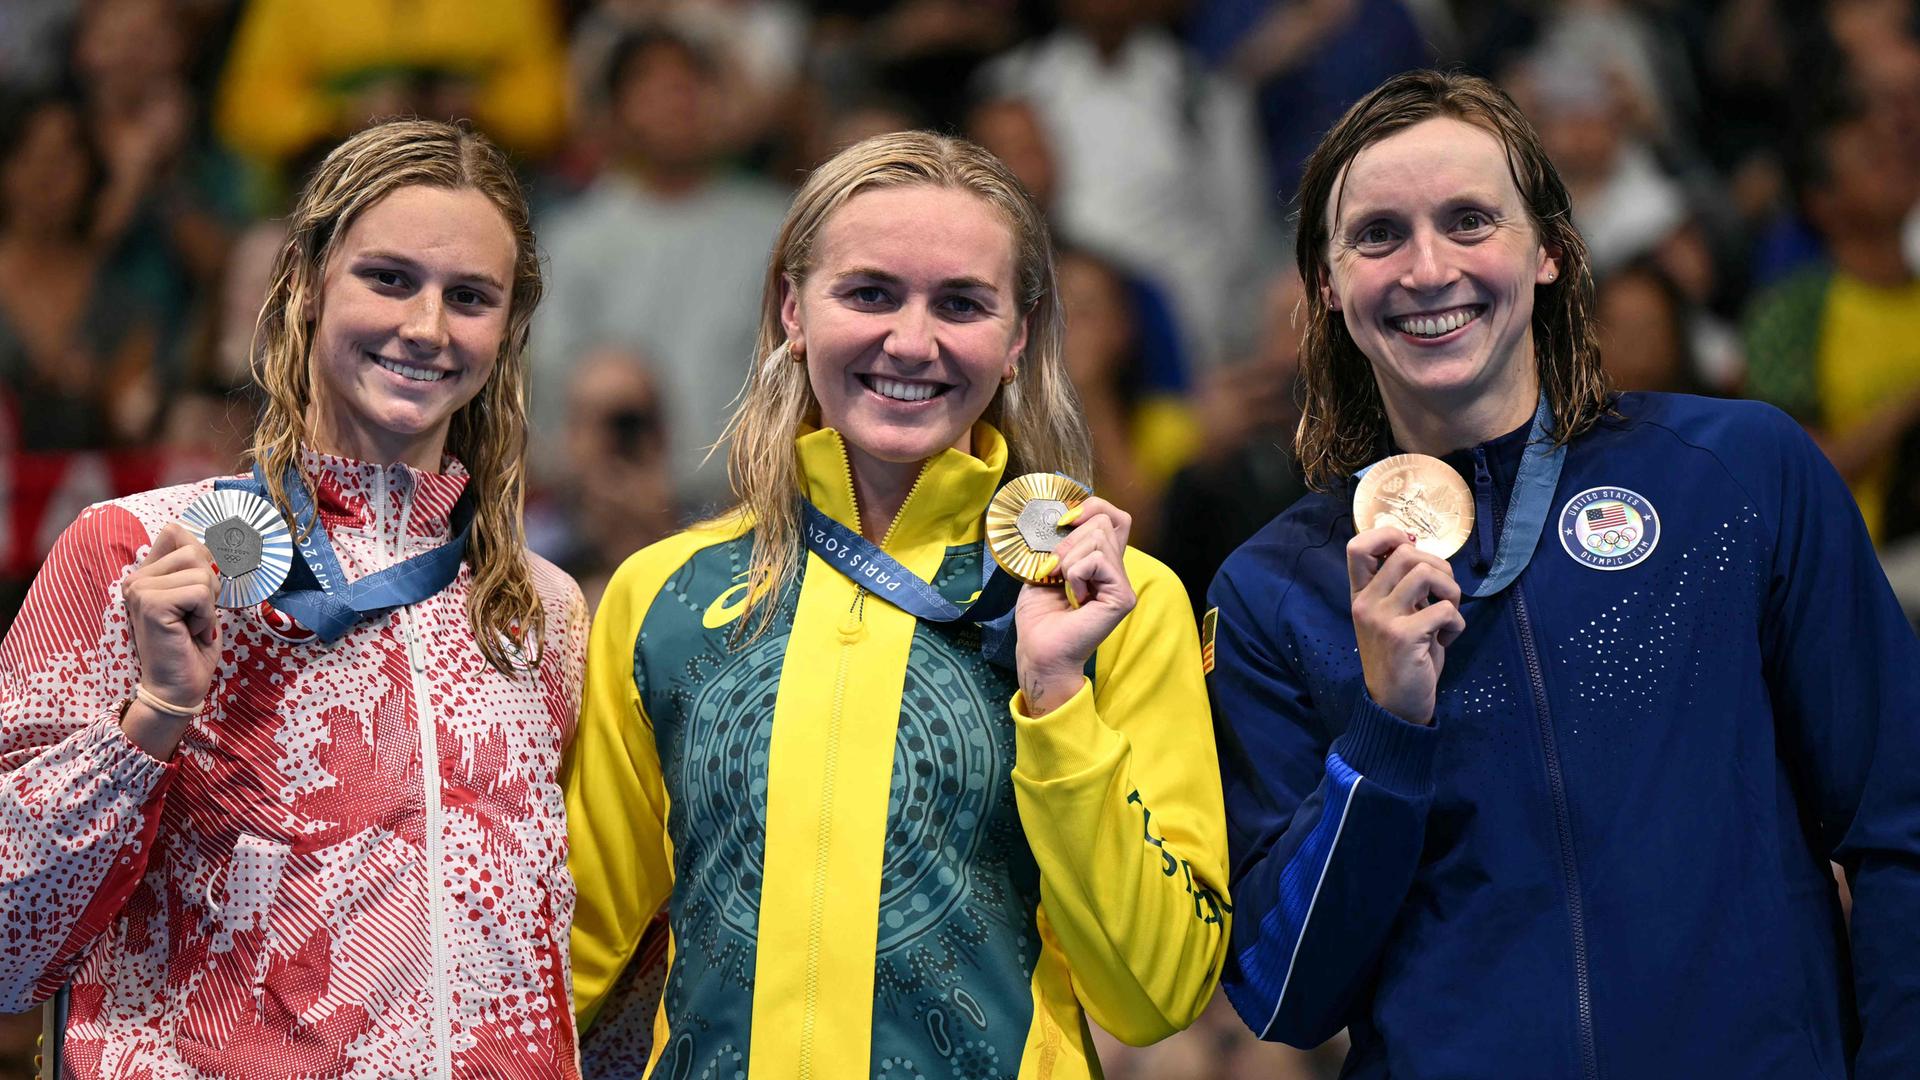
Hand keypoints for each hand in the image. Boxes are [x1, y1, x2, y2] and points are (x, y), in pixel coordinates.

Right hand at [121, 524, 220, 755]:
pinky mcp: (150, 603)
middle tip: (197, 616)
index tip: (202, 592)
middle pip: (195, 550)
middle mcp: (136, 578)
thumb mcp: (199, 600)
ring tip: (192, 625)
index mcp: (145, 574)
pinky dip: (205, 615)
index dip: (203, 556)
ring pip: (201, 570)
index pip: (176, 533)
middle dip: (211, 586)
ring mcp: (139, 590)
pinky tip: (189, 632)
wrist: (179, 688)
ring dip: (208, 603)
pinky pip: (200, 592)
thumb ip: (196, 568)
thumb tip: (207, 537)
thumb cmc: (191, 647)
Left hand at [1013, 497, 1136, 715]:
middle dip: (1069, 541)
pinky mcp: (1123, 596)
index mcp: (1101, 561)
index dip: (1091, 507)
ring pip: (1098, 538)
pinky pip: (1097, 560)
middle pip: (1102, 521)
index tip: (1063, 523)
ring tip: (1065, 587)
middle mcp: (1116, 570)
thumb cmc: (1039, 616)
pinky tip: (1075, 597)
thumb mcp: (1045, 566)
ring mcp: (1122, 583)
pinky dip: (1075, 574)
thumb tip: (1067, 516)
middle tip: (1056, 572)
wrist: (1038, 650)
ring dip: (1069, 560)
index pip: (1114, 516)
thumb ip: (1061, 542)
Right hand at [1347, 526, 1465, 724]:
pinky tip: (1447, 639)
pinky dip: (1457, 623)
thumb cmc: (1401, 659)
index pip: (1358, 545)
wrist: (1395, 707)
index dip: (1389, 535)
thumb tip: (1421, 552)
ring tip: (1448, 614)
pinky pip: (1444, 609)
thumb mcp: (1393, 617)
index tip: (1411, 552)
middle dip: (1439, 567)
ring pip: (1426, 573)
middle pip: (1405, 552)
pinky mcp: (1403, 637)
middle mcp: (1366, 603)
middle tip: (1443, 594)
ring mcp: (1382, 619)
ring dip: (1451, 591)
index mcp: (1361, 595)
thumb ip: (1401, 588)